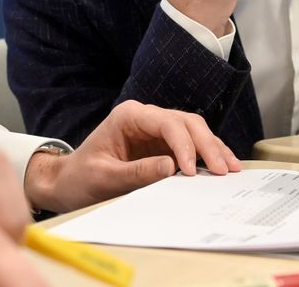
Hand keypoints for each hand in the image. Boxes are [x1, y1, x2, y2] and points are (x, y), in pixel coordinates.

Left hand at [24, 100, 241, 212]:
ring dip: (213, 148)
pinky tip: (221, 166)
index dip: (184, 145)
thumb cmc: (80, 177)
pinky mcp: (164, 145)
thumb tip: (171, 168)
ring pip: (195, 131)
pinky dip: (206, 156)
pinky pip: (191, 145)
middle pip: (188, 123)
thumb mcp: (103, 178)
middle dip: (207, 145)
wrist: (67, 183)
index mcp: (129, 116)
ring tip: (231, 168)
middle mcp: (147, 117)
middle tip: (222, 169)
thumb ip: (136, 172)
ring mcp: (157, 130)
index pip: (168, 124)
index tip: (190, 171)